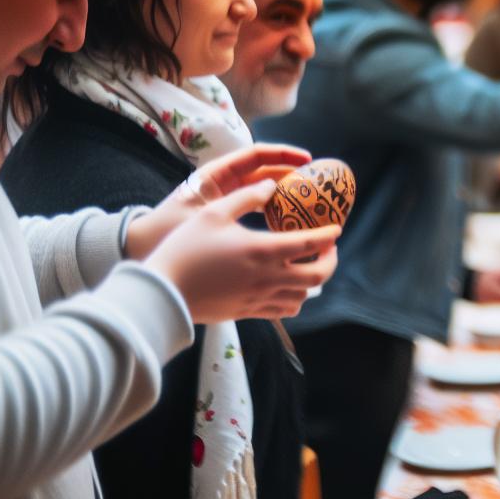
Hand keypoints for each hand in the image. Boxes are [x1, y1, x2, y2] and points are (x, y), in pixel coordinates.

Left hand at [125, 143, 311, 258]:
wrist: (142, 250)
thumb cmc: (168, 229)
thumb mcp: (205, 213)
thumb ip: (239, 200)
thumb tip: (273, 189)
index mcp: (216, 175)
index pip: (256, 155)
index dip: (283, 155)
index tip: (307, 160)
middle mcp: (224, 185)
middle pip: (265, 173)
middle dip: (291, 175)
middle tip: (315, 183)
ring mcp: (227, 203)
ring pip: (264, 194)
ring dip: (286, 196)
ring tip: (310, 205)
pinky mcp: (228, 223)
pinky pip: (257, 213)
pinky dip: (275, 215)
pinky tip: (291, 226)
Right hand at [144, 180, 338, 322]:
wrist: (163, 292)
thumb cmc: (186, 248)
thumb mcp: (213, 213)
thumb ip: (246, 197)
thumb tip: (271, 186)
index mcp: (263, 250)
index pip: (310, 243)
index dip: (329, 235)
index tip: (336, 228)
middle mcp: (268, 278)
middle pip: (318, 276)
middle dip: (330, 261)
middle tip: (328, 249)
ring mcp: (260, 299)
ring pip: (304, 296)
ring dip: (313, 281)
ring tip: (308, 265)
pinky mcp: (249, 312)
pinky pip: (285, 310)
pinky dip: (295, 298)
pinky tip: (287, 286)